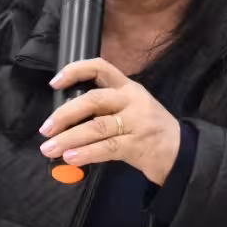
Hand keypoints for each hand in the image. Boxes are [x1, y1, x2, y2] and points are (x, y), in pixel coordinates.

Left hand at [39, 59, 180, 184]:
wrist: (181, 152)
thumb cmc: (149, 129)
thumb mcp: (132, 108)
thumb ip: (104, 108)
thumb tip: (65, 120)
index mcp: (128, 87)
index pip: (101, 67)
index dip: (75, 71)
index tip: (55, 83)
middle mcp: (132, 100)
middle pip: (93, 100)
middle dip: (64, 114)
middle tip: (45, 129)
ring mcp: (137, 122)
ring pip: (97, 127)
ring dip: (68, 138)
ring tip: (49, 149)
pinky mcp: (138, 144)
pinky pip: (106, 148)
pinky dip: (86, 153)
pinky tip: (71, 158)